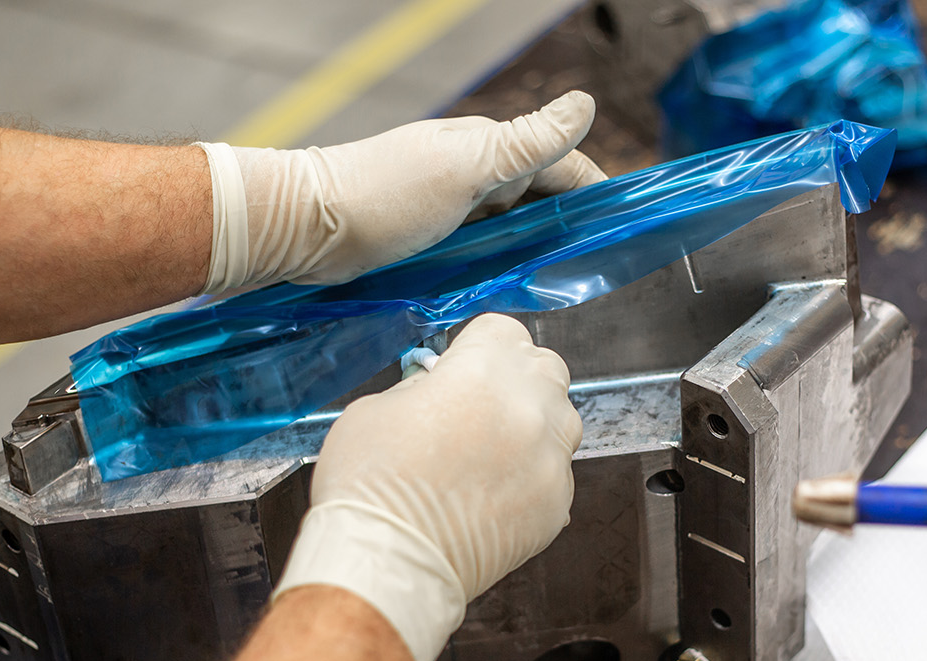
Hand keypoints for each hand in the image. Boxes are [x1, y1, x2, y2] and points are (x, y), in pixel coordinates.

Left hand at [195, 92, 605, 292]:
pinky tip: (504, 290)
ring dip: (531, 251)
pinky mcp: (428, 241)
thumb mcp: (467, 168)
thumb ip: (527, 144)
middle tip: (590, 267)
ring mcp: (449, 209)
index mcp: (487, 149)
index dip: (591, 190)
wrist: (308, 231)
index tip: (619, 223)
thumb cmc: (384, 196)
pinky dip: (498, 267)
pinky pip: (479, 253)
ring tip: (554, 286)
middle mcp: (471, 175)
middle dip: (566, 226)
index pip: (559, 164)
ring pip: (510, 228)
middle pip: (537, 198)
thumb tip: (584, 105)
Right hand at [272, 313, 582, 660]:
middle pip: (545, 369)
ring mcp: (549, 461)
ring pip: (562, 422)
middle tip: (481, 403)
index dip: (479, 345)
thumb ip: (420, 388)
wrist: (386, 565)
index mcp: (483, 372)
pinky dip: (532, 477)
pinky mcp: (555, 507)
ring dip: (533, 425)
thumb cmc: (369, 489)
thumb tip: (437, 389)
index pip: (504, 330)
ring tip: (490, 450)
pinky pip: (555, 475)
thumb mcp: (374, 409)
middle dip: (516, 379)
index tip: (463, 364)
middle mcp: (528, 410)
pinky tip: (493, 494)